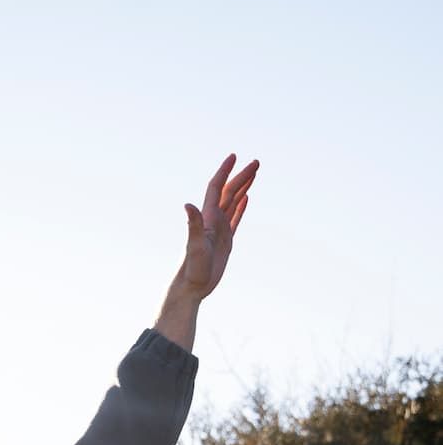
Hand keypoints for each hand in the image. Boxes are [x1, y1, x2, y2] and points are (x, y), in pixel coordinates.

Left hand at [178, 154, 257, 299]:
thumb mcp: (194, 246)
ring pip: (233, 203)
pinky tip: (246, 198)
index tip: (234, 156)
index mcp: (208, 218)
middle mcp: (213, 221)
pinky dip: (241, 207)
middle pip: (229, 192)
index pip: (217, 188)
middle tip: (256, 162)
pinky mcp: (225, 242)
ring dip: (243, 187)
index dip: (224, 171)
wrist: (191, 288)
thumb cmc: (191, 269)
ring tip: (254, 173)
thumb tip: (187, 204)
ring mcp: (219, 230)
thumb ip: (193, 224)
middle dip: (242, 176)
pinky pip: (235, 219)